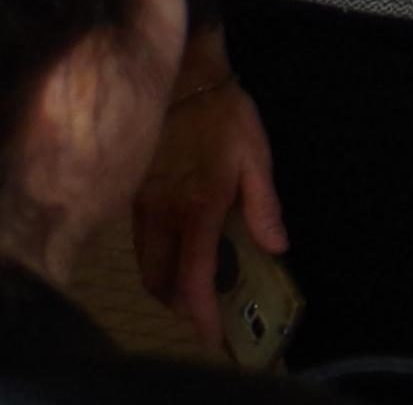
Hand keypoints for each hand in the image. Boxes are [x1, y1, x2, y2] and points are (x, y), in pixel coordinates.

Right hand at [133, 75, 283, 347]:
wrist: (184, 79)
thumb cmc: (225, 116)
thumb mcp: (258, 156)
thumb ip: (264, 205)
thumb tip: (277, 247)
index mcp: (198, 209)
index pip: (193, 277)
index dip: (201, 312)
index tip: (212, 335)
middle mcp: (163, 215)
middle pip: (160, 281)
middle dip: (180, 305)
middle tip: (206, 311)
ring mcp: (142, 207)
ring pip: (146, 265)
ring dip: (165, 285)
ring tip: (194, 288)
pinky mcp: (133, 196)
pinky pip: (140, 243)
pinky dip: (156, 261)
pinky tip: (178, 254)